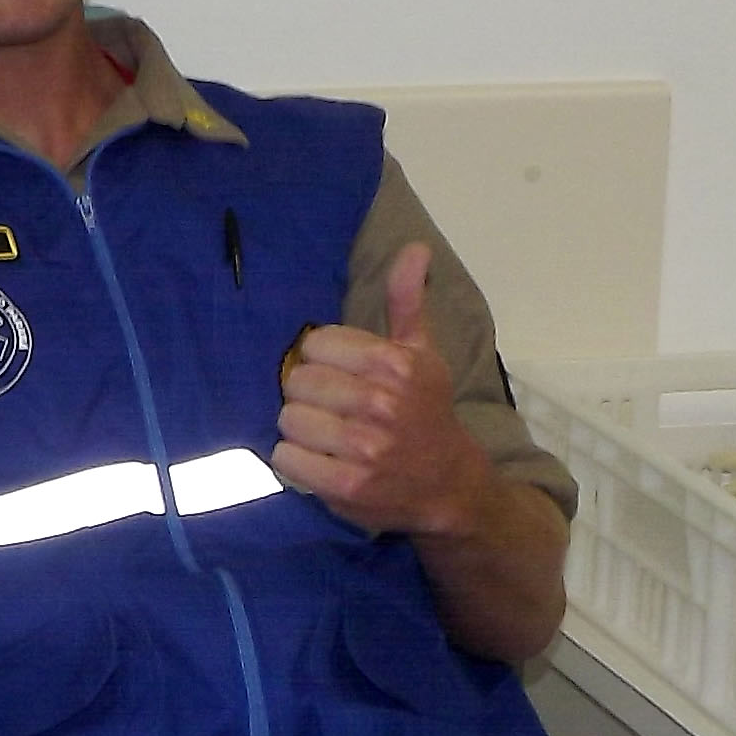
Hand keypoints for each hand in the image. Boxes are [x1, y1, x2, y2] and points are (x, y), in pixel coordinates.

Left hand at [276, 242, 488, 538]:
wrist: (448, 485)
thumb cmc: (426, 413)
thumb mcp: (423, 353)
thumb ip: (407, 300)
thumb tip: (415, 248)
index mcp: (395, 364)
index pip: (316, 344)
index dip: (322, 359)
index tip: (340, 376)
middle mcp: (380, 403)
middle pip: (297, 382)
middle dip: (309, 395)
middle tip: (331, 409)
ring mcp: (363, 448)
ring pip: (288, 419)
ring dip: (300, 429)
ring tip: (325, 436)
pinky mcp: (346, 487)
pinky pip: (286, 459)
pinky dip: (294, 461)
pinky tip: (319, 460)